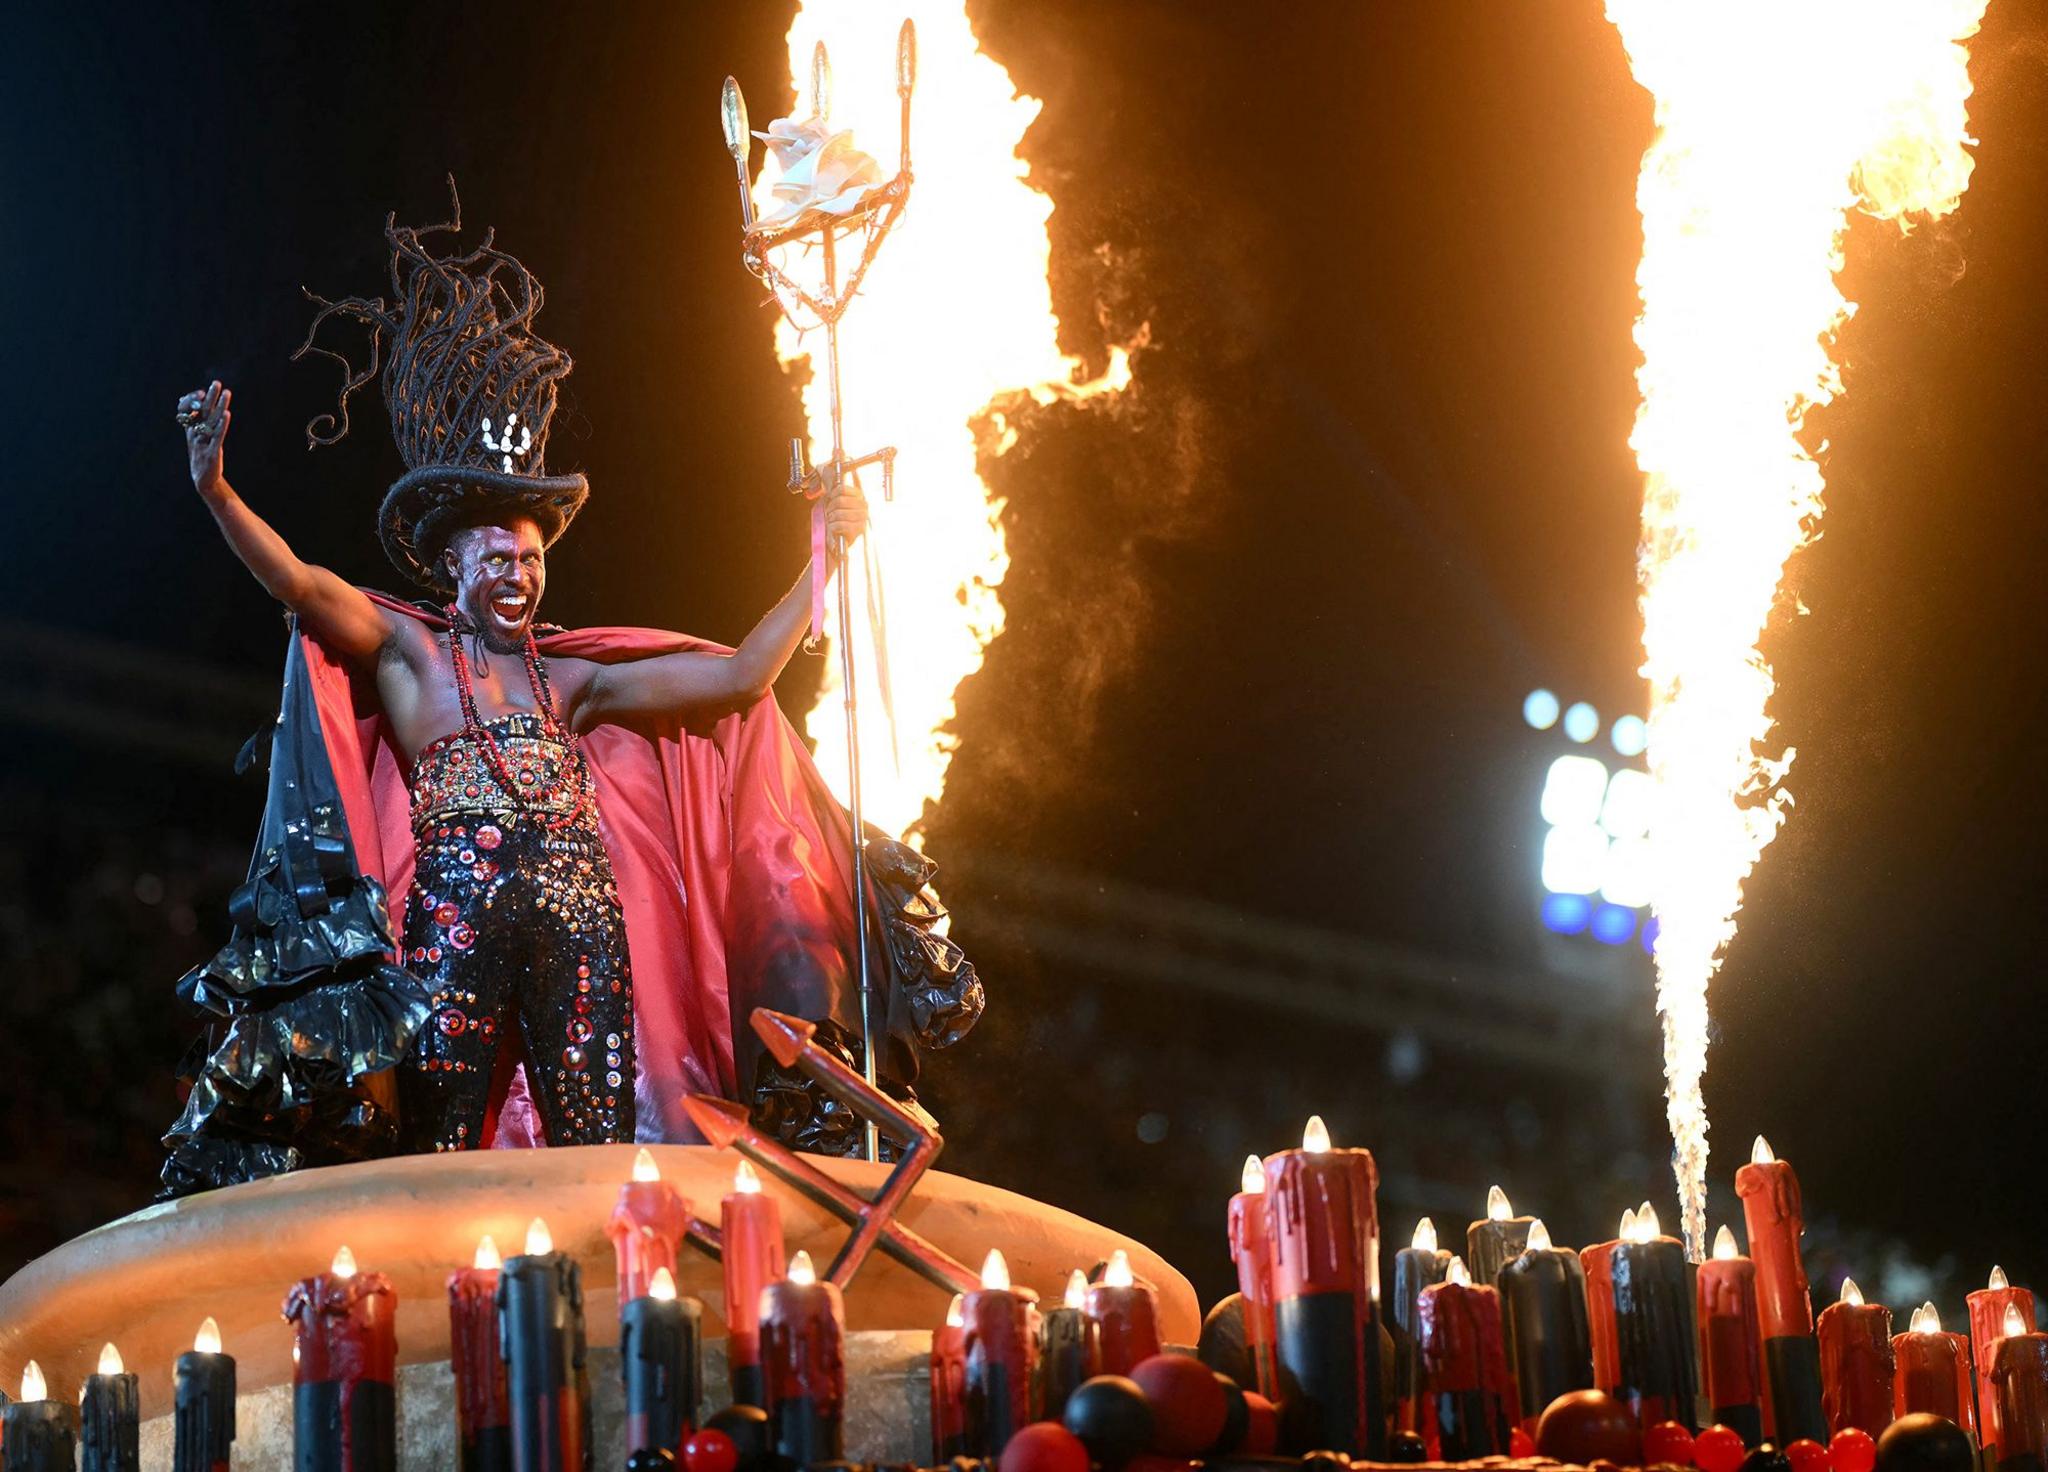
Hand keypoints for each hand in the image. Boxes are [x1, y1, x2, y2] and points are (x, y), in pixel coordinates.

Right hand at [178, 380, 230, 494]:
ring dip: (219, 405)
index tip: (201, 392)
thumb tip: (194, 402)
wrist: (203, 480)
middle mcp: (195, 434)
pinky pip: (217, 435)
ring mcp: (203, 442)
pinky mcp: (213, 452)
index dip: (192, 400)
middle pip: (202, 411)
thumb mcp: (196, 438)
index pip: (187, 410)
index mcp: (190, 430)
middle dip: (209, 396)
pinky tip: (226, 414)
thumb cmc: (202, 456)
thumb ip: (196, 421)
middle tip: (216, 383)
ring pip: (211, 420)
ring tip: (227, 393)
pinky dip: (222, 424)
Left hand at [823, 478, 867, 548]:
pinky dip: (833, 528)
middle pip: (839, 500)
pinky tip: (836, 529)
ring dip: (831, 519)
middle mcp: (863, 506)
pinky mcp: (859, 529)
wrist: (838, 539)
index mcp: (859, 496)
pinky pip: (840, 524)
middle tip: (830, 514)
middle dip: (830, 509)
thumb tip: (823, 467)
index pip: (841, 488)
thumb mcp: (833, 500)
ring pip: (838, 513)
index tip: (831, 501)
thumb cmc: (836, 519)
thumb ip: (831, 485)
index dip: (832, 495)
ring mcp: (863, 518)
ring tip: (833, 522)